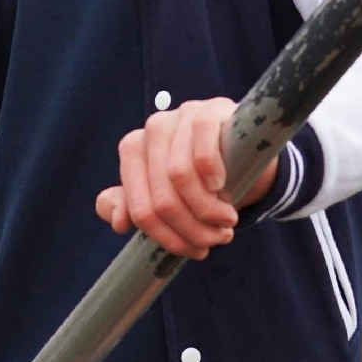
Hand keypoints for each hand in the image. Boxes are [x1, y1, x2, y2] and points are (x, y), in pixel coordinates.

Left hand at [94, 96, 276, 259]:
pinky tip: (224, 189)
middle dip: (192, 229)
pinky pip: (202, 151)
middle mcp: (152, 129)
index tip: (194, 250)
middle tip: (216, 240)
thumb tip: (119, 222)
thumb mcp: (166, 192)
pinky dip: (213, 178)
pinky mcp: (209, 111)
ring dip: (208, 210)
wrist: (243, 146)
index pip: (139, 208)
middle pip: (161, 198)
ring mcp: (180, 116)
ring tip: (226, 222)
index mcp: (133, 149)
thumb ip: (134, 205)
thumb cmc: (200, 176)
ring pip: (180, 177)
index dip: (167, 237)